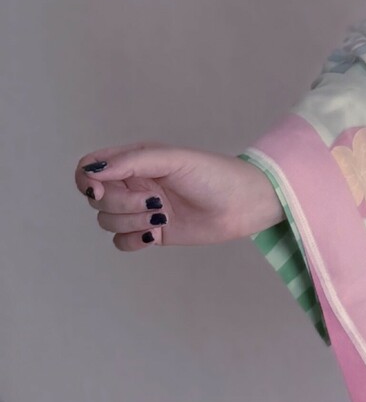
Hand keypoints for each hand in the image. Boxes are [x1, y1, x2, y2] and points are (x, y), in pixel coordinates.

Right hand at [73, 144, 283, 250]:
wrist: (244, 204)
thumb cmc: (214, 174)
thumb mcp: (172, 160)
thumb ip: (131, 163)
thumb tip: (92, 172)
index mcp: (135, 160)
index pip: (89, 168)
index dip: (86, 180)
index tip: (99, 190)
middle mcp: (134, 183)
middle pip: (96, 198)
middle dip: (119, 203)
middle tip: (154, 201)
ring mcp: (141, 209)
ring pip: (107, 221)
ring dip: (130, 222)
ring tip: (162, 216)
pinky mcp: (152, 232)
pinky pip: (121, 242)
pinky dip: (133, 240)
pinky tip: (155, 234)